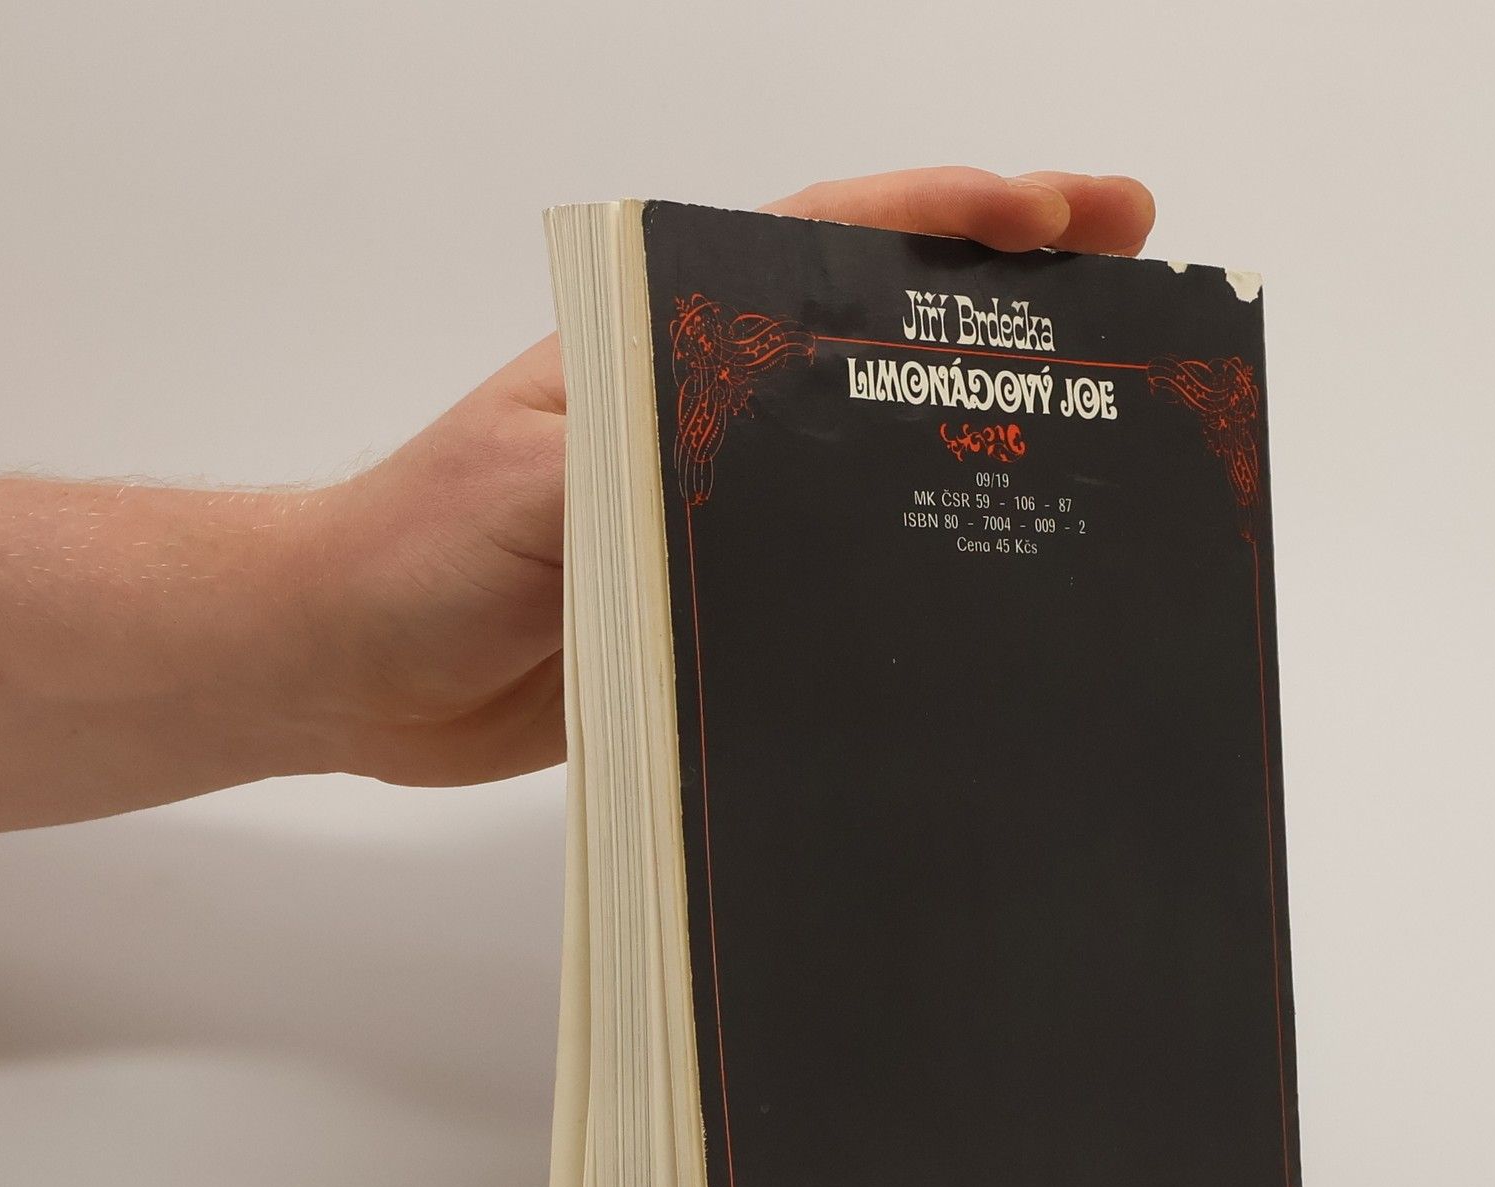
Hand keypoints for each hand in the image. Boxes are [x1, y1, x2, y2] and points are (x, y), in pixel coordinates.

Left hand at [297, 169, 1156, 787]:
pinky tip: (993, 566)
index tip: (1075, 215)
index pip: (834, 242)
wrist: (352, 662)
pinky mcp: (720, 589)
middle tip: (1142, 284)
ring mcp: (725, 499)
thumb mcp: (535, 480)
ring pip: (880, 443)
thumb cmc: (415, 547)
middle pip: (887, 327)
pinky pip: (840, 562)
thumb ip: (657, 457)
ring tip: (1109, 423)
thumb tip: (795, 464)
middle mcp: (714, 405)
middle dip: (1013, 294)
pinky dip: (919, 554)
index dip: (958, 218)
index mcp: (670, 337)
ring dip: (986, 425)